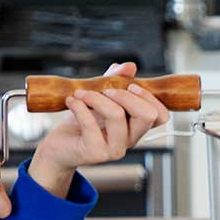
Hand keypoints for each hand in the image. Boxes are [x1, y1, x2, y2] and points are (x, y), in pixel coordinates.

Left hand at [28, 61, 171, 196]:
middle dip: (126, 95)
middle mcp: (130, 140)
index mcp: (136, 127)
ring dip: (96, 97)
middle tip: (106, 89)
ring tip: (80, 93)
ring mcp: (114, 149)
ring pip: (117, 115)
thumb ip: (115, 81)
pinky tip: (71, 101)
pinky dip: (79, 107)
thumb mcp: (99, 97)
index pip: (161, 116)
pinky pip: (90, 124)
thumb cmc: (81, 123)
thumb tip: (129, 66)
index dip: (150, 97)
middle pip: (147, 115)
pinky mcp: (95, 153)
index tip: (131, 84)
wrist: (59, 148)